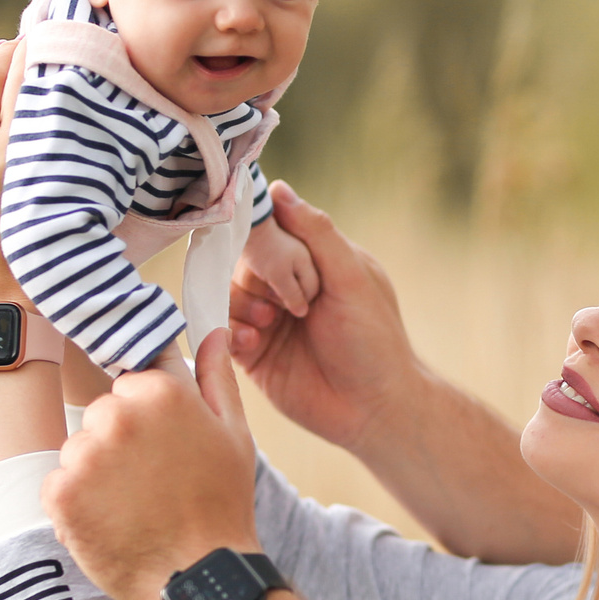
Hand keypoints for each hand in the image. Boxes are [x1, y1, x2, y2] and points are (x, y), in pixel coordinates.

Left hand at [45, 329, 261, 599]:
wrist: (199, 578)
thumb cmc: (221, 507)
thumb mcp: (234, 435)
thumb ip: (216, 377)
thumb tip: (213, 332)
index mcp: (161, 392)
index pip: (132, 386)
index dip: (147, 421)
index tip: (161, 452)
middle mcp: (118, 414)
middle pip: (101, 416)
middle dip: (119, 446)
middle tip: (151, 486)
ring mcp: (86, 454)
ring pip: (78, 450)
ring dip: (96, 476)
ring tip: (133, 508)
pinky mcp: (61, 492)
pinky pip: (58, 485)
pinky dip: (77, 506)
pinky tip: (112, 523)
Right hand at [228, 182, 425, 452]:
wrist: (373, 410)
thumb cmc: (374, 341)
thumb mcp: (352, 279)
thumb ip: (317, 234)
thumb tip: (277, 189)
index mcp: (316, 263)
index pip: (275, 229)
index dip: (262, 232)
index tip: (258, 241)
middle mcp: (288, 288)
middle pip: (246, 261)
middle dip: (256, 275)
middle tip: (281, 301)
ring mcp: (269, 321)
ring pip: (229, 294)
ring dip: (241, 304)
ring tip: (267, 324)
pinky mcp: (253, 355)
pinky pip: (224, 332)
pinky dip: (231, 332)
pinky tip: (253, 343)